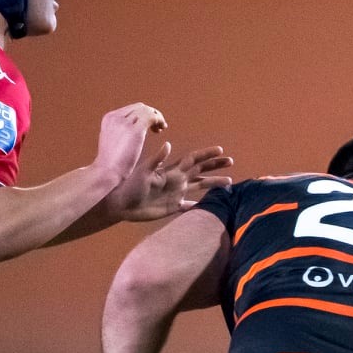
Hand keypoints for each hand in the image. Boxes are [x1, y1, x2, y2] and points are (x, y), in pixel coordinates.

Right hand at [94, 103, 166, 181]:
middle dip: (152, 114)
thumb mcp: (112, 141)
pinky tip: (161, 129)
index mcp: (109, 118)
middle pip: (140, 107)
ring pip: (147, 111)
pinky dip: (159, 120)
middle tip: (158, 128)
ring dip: (157, 117)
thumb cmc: (110, 163)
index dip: (144, 114)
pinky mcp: (135, 130)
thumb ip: (119, 132)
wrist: (106, 171)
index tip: (150, 126)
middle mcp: (116, 117)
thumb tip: (128, 132)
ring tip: (161, 129)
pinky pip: (152, 117)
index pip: (132, 109)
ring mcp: (125, 123)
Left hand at [105, 143, 232, 224]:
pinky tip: (210, 206)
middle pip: (201, 170)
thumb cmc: (130, 187)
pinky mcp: (172, 207)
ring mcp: (176, 193)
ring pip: (200, 186)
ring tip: (229, 182)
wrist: (121, 204)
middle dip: (215, 165)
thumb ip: (156, 159)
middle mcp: (177, 180)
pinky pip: (190, 207)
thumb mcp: (143, 171)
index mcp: (172, 171)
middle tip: (231, 161)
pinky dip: (200, 206)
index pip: (193, 160)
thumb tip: (168, 144)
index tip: (221, 150)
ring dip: (214, 183)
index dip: (206, 154)